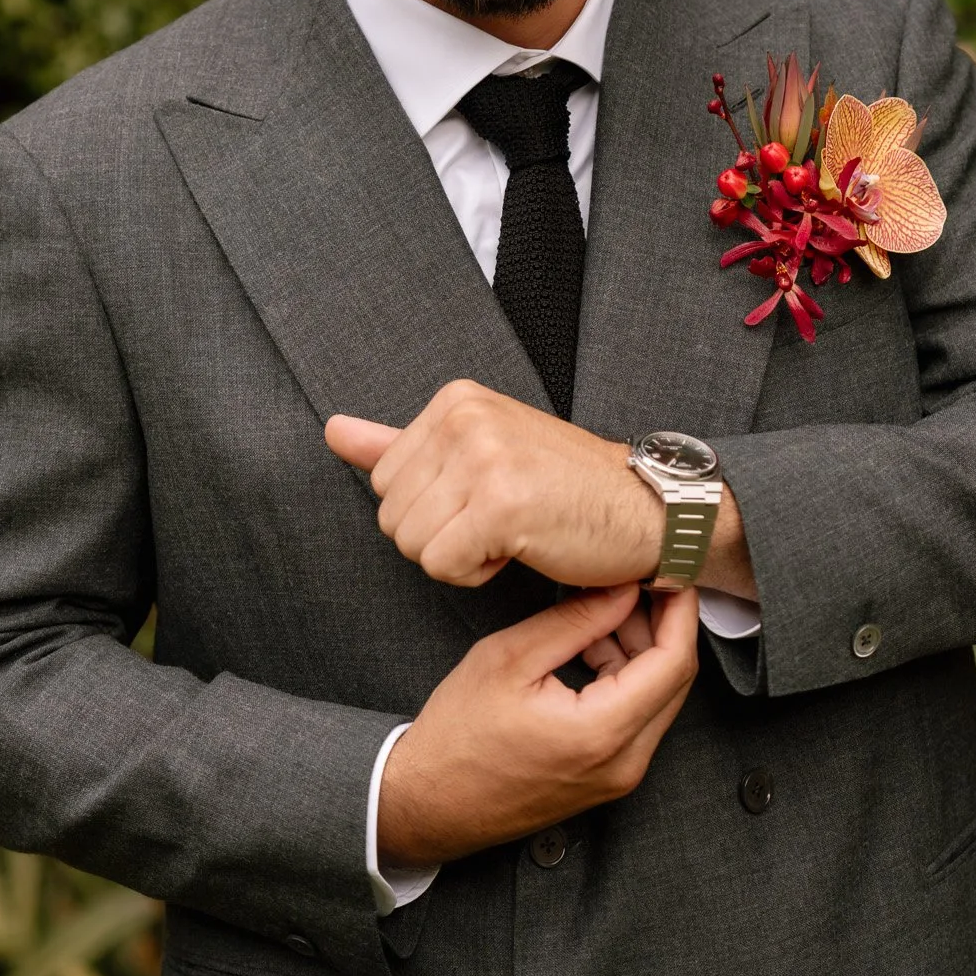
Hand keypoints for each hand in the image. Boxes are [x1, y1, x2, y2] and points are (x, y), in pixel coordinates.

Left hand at [325, 380, 662, 588]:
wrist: (643, 510)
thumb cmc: (563, 488)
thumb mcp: (476, 451)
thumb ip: (397, 444)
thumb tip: (332, 430)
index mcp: (455, 400)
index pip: (384, 481)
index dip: (431, 510)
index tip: (485, 498)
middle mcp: (465, 418)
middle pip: (391, 516)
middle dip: (440, 537)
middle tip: (501, 519)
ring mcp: (484, 457)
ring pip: (412, 545)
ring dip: (459, 559)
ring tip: (511, 532)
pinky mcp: (501, 503)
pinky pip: (442, 566)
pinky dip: (476, 575)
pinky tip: (520, 550)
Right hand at [376, 582, 698, 867]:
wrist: (428, 803)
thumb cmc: (457, 735)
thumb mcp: (509, 659)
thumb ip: (574, 620)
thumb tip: (624, 588)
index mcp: (602, 733)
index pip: (673, 662)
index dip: (679, 610)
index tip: (671, 572)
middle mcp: (623, 763)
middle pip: (674, 680)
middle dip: (661, 625)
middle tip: (634, 582)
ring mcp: (618, 776)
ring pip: (658, 698)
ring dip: (641, 650)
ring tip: (601, 612)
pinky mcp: (607, 778)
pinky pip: (637, 719)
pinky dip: (626, 678)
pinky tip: (592, 648)